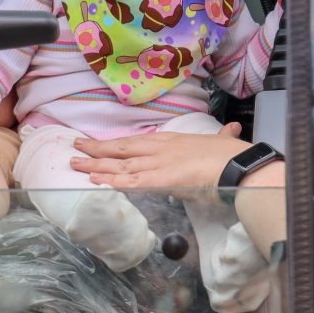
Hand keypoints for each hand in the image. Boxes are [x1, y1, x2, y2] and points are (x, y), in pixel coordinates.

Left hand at [71, 122, 245, 190]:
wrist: (238, 164)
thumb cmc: (233, 155)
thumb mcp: (223, 142)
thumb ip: (222, 137)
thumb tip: (232, 130)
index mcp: (171, 140)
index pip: (135, 142)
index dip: (114, 144)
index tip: (97, 143)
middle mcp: (160, 149)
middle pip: (121, 149)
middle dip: (97, 150)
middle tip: (75, 149)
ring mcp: (158, 163)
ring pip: (120, 165)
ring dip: (96, 165)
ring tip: (76, 165)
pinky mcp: (161, 180)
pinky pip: (131, 182)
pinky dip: (112, 181)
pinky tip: (96, 181)